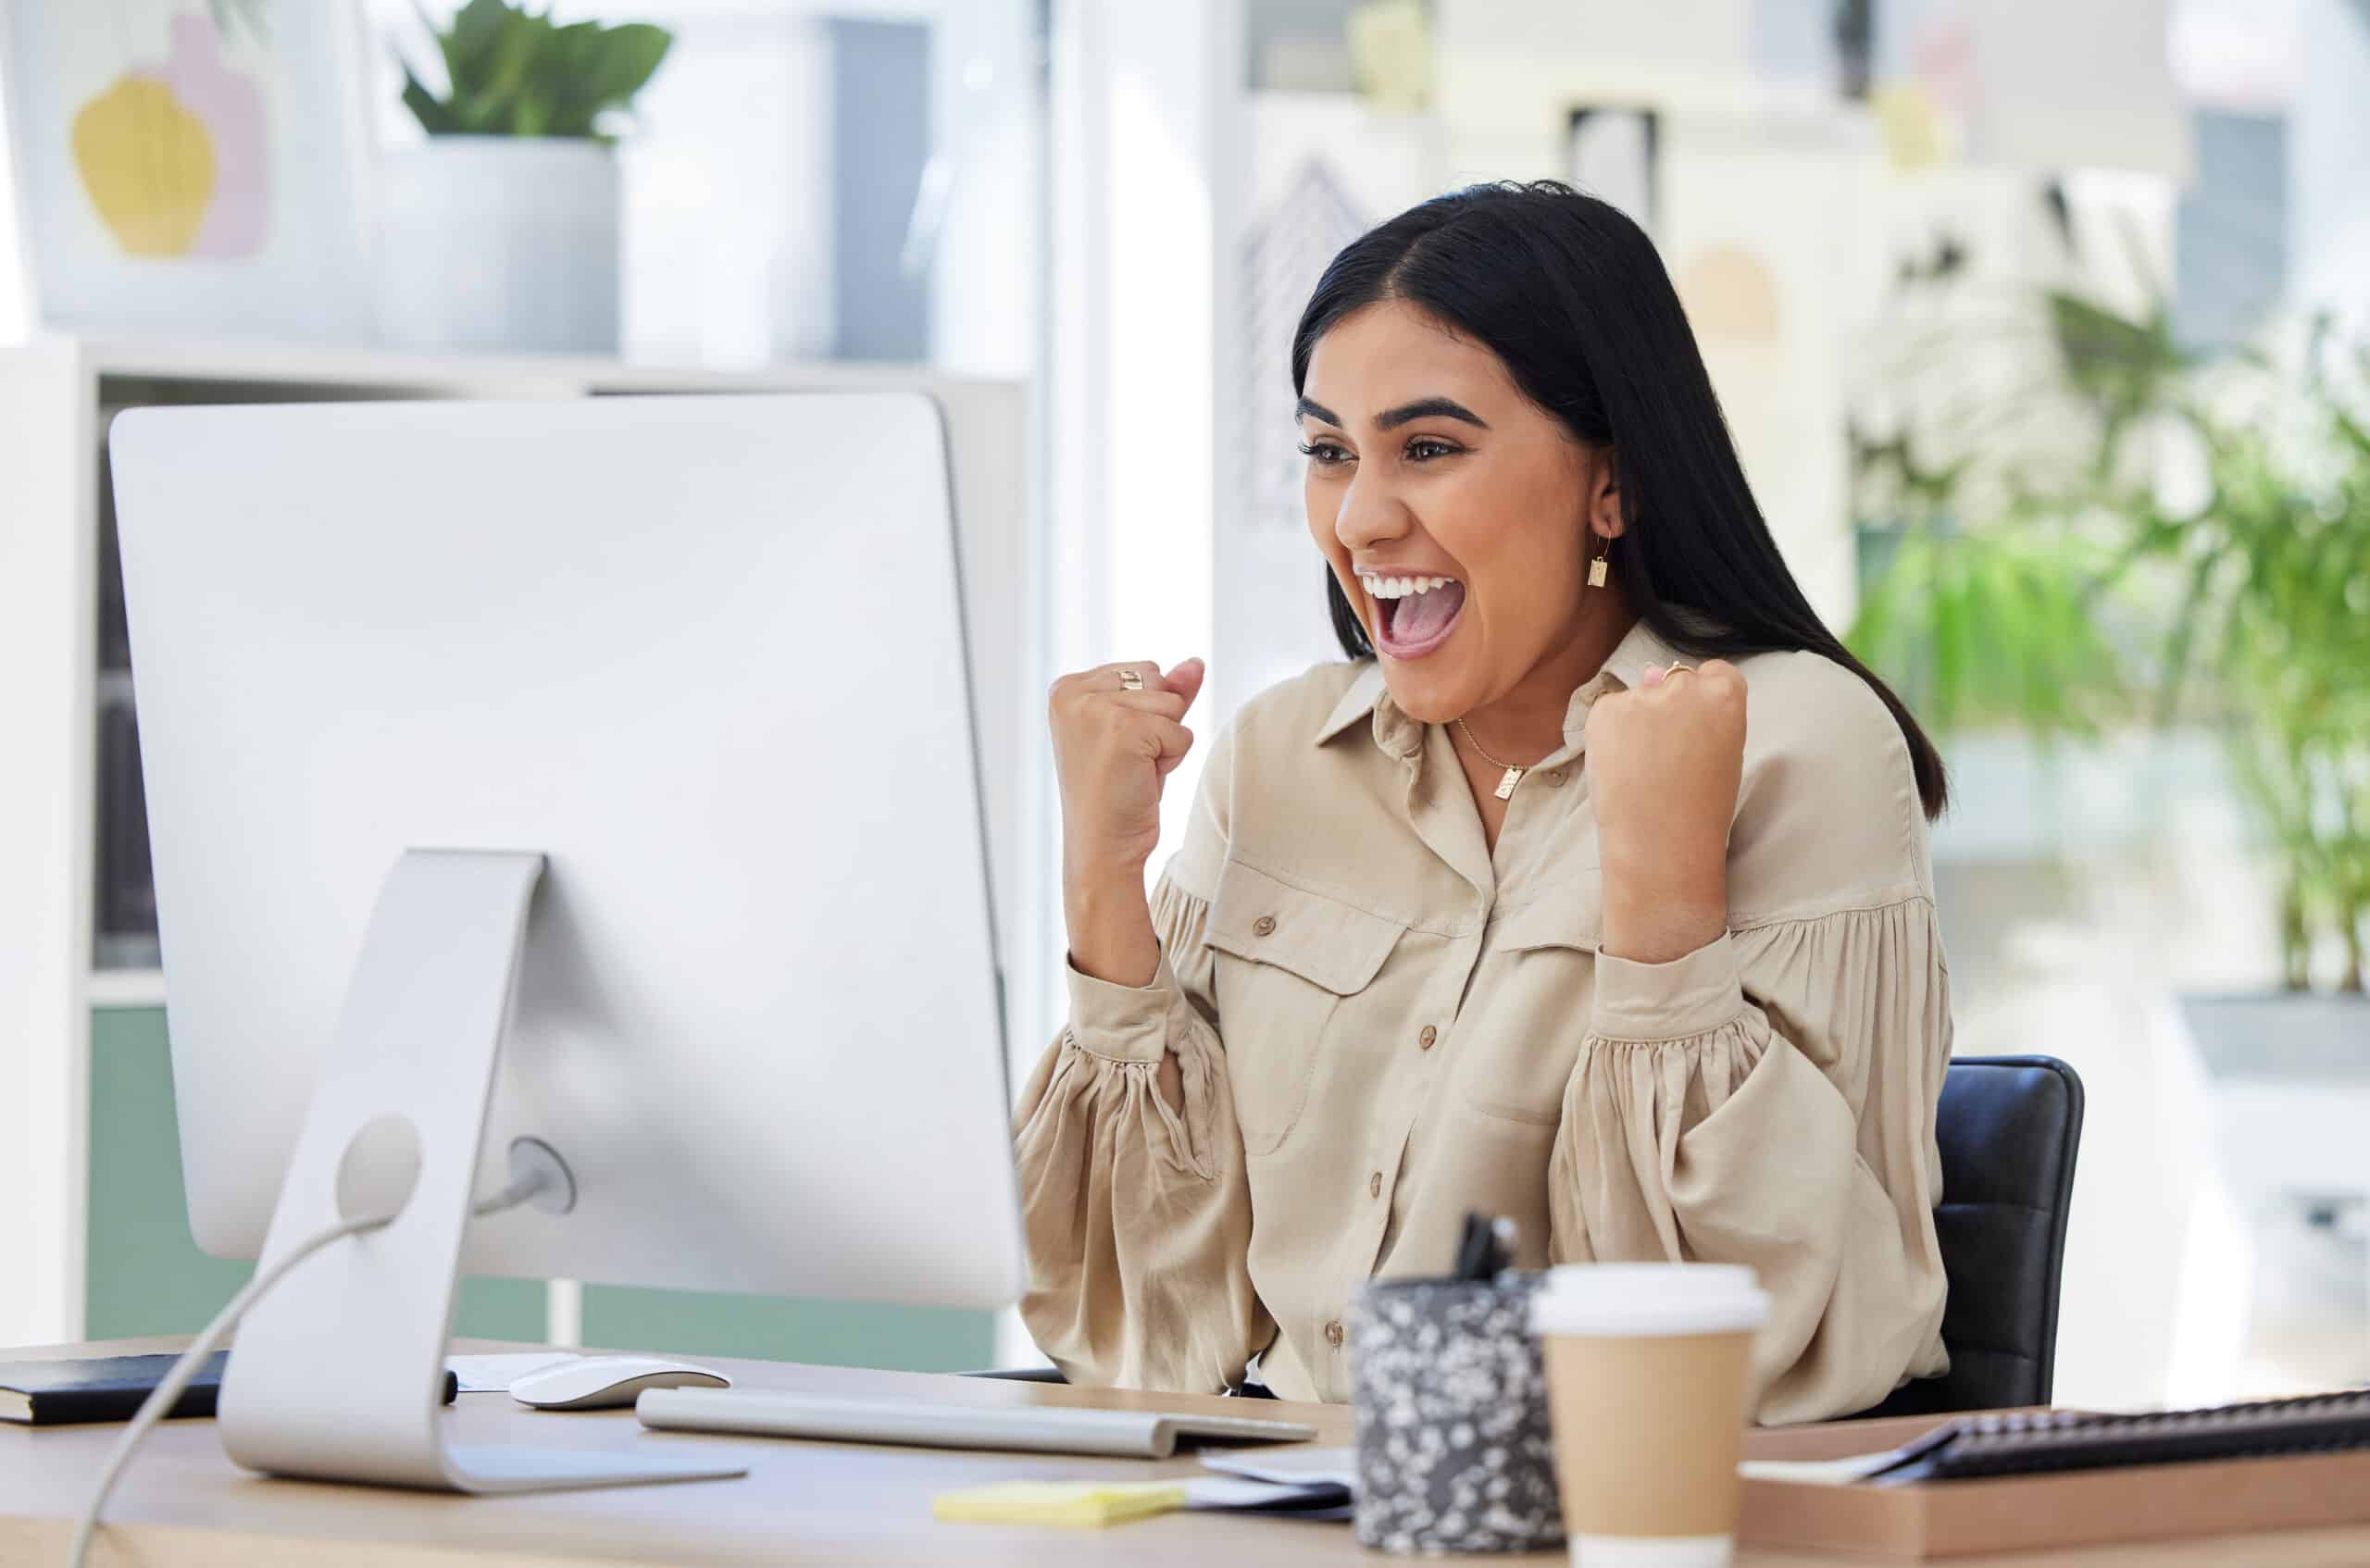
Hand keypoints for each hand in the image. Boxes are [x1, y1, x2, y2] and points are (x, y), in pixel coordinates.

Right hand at [1051, 657, 1205, 989]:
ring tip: (1133, 770)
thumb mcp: (1141, 732)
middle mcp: (1073, 693)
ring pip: (1171, 704)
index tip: (1117, 749)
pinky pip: (1181, 731)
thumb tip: (1196, 663)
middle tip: (1128, 762)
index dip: (1146, 713)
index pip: (1144, 670)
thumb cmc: (1118, 793)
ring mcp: (1095, 709)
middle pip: (1158, 680)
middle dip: (1157, 722)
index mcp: (1067, 688)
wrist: (1103, 847)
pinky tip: (1140, 779)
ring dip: (1165, 741)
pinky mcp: (1122, 728)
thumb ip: (1165, 693)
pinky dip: (1173, 759)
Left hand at [1585, 660, 1745, 963]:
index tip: (1697, 733)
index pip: (1714, 673)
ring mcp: (1643, 695)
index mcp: (1726, 693)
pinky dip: (1610, 737)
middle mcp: (1685, 684)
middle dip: (1668, 712)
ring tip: (1644, 772)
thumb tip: (1651, 671)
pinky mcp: (1605, 711)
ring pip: (1638, 700)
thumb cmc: (1701, 809)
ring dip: (1636, 725)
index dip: (1702, 705)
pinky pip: (1608, 715)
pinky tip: (1622, 770)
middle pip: (1674, 683)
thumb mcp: (1720, 752)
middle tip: (1668, 761)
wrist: (1663, 844)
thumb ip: (1696, 711)